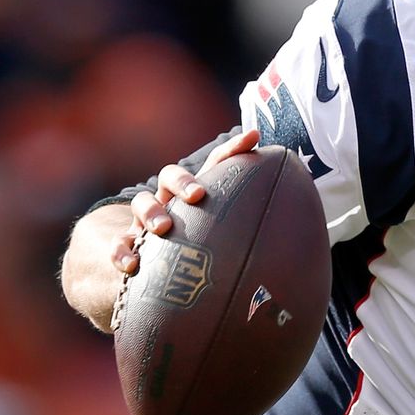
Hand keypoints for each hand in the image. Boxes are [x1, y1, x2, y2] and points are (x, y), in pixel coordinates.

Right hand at [61, 129, 260, 327]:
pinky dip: (122, 253)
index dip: (233, 151)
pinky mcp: (126, 248)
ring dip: (150, 212)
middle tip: (197, 196)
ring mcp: (144, 224)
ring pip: (141, 203)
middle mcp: (169, 203)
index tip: (253, 139)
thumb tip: (296, 227)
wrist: (143, 276)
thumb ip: (253, 231)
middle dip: (183, 182)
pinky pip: (118, 246)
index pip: (214, 166)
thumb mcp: (223, 242)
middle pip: (170, 177)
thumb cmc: (195, 254)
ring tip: (163, 228)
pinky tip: (132, 266)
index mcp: (195, 197)